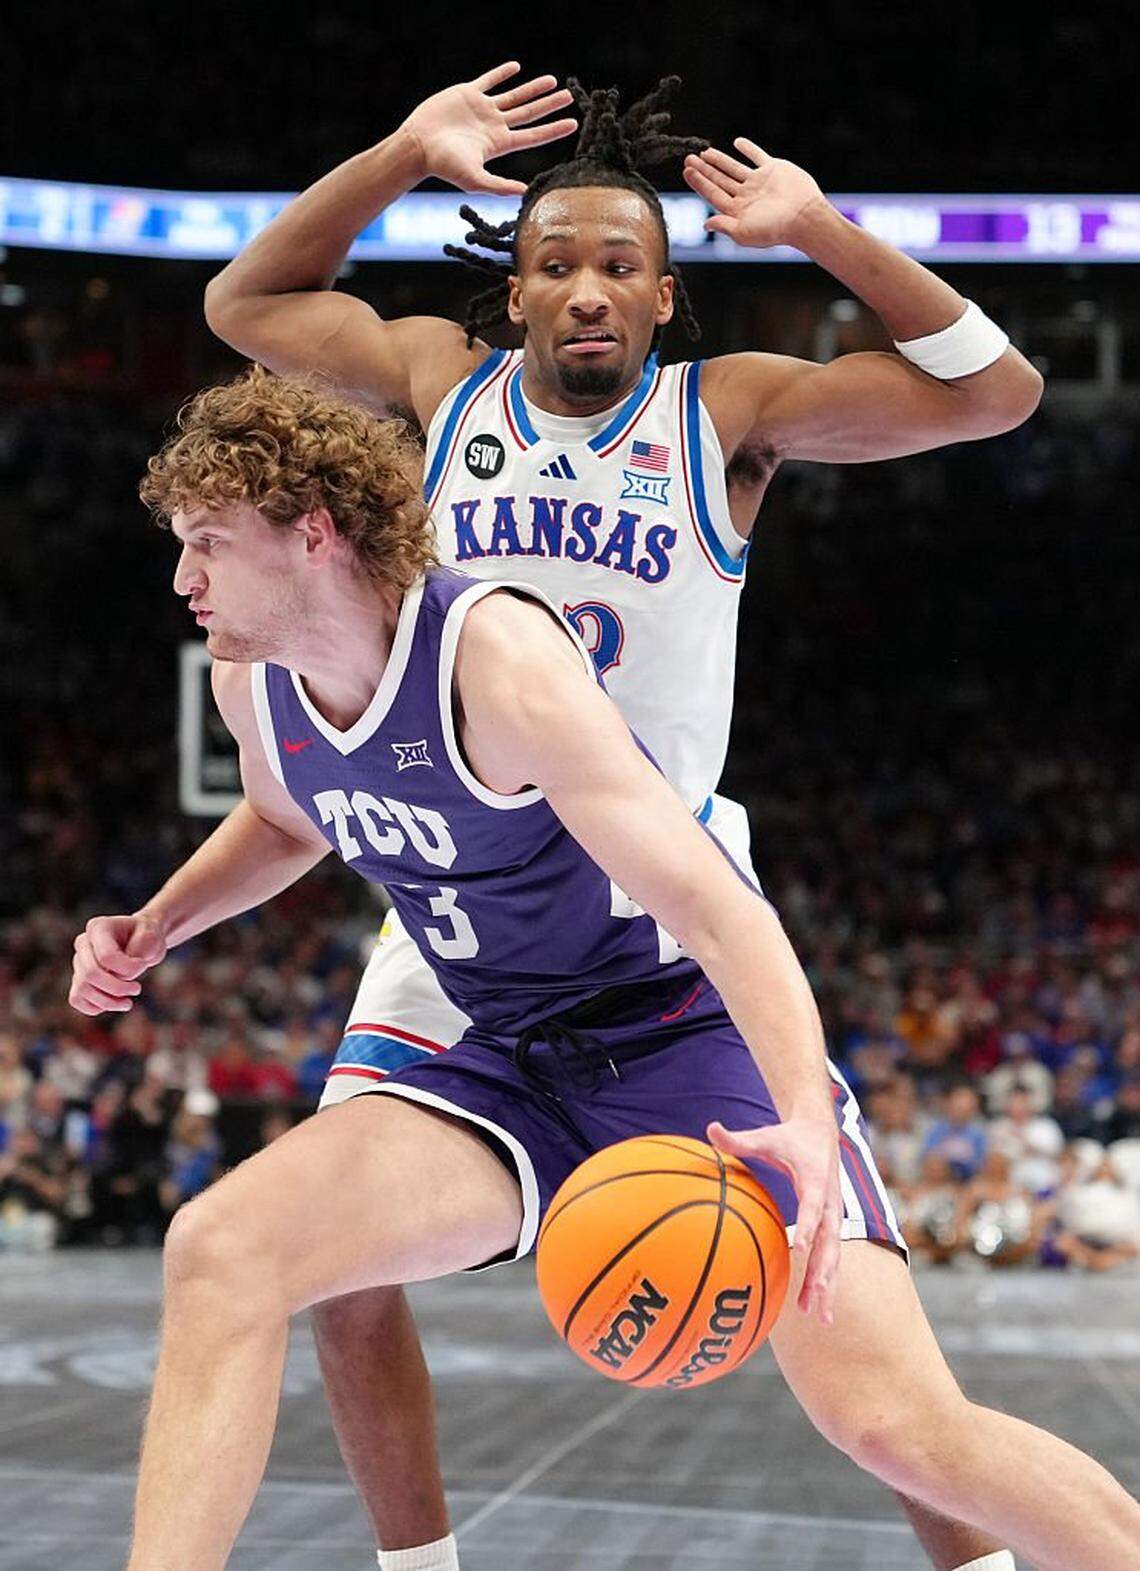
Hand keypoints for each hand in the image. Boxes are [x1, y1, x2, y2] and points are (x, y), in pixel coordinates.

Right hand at [69, 913, 167, 1015]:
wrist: (142, 941)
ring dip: (107, 1002)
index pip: (106, 957)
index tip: (144, 964)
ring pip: (82, 989)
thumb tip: (118, 979)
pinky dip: (94, 1007)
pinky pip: (76, 999)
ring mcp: (78, 961)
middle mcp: (83, 943)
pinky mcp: (79, 978)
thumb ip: (136, 956)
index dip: (128, 968)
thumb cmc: (147, 937)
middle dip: (117, 988)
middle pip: (90, 974)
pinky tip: (114, 1004)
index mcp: (98, 927)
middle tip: (137, 988)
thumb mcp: (151, 939)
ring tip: (127, 1003)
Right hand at [402, 61, 576, 195]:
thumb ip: (499, 185)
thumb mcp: (474, 179)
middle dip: (550, 105)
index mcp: (500, 144)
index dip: (554, 129)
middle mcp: (494, 126)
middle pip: (530, 113)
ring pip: (514, 95)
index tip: (573, 123)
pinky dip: (502, 73)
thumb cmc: (444, 165)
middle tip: (569, 96)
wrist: (418, 145)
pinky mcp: (467, 94)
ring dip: (533, 88)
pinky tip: (515, 67)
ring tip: (552, 81)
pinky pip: (489, 80)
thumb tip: (525, 192)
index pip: (534, 136)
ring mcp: (482, 109)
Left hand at [683, 139, 828, 249]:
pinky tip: (737, 142)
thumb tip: (706, 224)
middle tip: (688, 159)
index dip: (699, 182)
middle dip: (704, 170)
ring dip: (719, 160)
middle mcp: (745, 196)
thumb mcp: (744, 233)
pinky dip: (748, 148)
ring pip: (734, 168)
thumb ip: (723, 226)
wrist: (804, 216)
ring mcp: (759, 182)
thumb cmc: (775, 230)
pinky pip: (757, 156)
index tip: (686, 171)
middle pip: (719, 180)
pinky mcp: (773, 169)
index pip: (712, 194)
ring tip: (705, 152)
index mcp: (737, 210)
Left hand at [707, 1113, 842, 1324]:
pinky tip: (817, 1309)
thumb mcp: (766, 1136)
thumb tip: (709, 1128)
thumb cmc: (789, 1136)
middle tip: (814, 1293)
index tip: (800, 1249)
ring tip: (820, 1317)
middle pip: (831, 1240)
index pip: (813, 1206)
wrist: (821, 1132)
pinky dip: (827, 1283)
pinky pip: (831, 1258)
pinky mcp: (833, 1225)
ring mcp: (834, 1216)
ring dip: (828, 1285)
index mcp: (816, 1180)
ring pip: (834, 1256)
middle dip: (824, 1268)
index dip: (808, 1226)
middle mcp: (831, 1202)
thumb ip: (739, 1139)